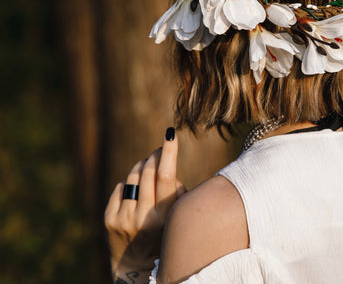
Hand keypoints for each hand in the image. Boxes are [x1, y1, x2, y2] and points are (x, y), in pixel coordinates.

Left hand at [104, 127, 186, 280]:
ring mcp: (123, 217)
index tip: (171, 133)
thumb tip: (164, 160)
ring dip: (143, 166)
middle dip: (156, 155)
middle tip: (160, 150)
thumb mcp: (177, 215)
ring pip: (134, 175)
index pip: (165, 174)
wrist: (137, 266)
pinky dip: (130, 184)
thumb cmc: (165, 232)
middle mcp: (143, 216)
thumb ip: (175, 190)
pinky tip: (136, 193)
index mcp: (164, 215)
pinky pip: (121, 186)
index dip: (168, 151)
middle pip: (148, 170)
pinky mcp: (109, 218)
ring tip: (148, 170)